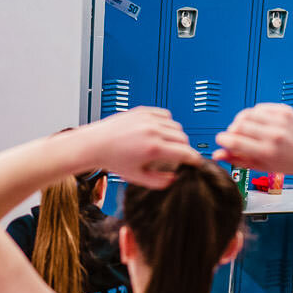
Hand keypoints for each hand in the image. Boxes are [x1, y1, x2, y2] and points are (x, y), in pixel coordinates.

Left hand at [76, 107, 200, 187]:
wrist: (95, 144)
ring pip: (176, 125)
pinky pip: (165, 114)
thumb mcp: (137, 178)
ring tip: (165, 145)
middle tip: (177, 156)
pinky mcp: (143, 110)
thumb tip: (176, 178)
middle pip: (184, 138)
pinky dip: (166, 123)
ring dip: (176, 136)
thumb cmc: (113, 160)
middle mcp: (153, 130)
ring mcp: (148, 118)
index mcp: (153, 148)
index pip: (185, 152)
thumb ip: (160, 182)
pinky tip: (159, 132)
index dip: (194, 159)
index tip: (196, 163)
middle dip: (184, 148)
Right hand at [216, 103, 292, 174]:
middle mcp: (274, 134)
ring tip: (246, 129)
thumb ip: (237, 159)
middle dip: (232, 130)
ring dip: (241, 121)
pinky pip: (260, 107)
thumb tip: (218, 154)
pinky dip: (255, 114)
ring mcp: (280, 121)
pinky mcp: (284, 110)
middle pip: (238, 125)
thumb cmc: (288, 163)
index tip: (221, 140)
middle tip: (234, 136)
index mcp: (267, 151)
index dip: (223, 139)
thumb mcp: (260, 166)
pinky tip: (258, 123)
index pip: (235, 141)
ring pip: (247, 113)